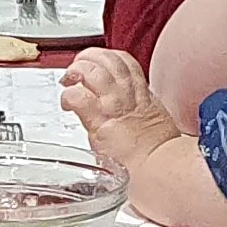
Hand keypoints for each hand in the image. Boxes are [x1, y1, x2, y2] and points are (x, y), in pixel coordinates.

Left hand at [60, 47, 185, 167]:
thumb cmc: (159, 158)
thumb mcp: (156, 127)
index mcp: (143, 97)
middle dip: (89, 57)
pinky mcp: (99, 122)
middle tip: (78, 66)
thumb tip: (132, 124)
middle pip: (109, 60)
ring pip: (93, 71)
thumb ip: (140, 118)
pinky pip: (79, 97)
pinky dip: (68, 96)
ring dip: (77, 70)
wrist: (160, 169)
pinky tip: (66, 102)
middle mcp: (128, 97)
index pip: (126, 63)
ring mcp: (114, 107)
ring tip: (69, 79)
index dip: (108, 57)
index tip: (98, 62)